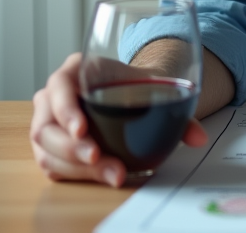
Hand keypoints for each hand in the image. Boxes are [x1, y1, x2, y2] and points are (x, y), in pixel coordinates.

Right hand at [29, 52, 207, 186]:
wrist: (135, 92)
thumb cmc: (137, 86)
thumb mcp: (156, 87)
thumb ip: (179, 110)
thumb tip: (199, 137)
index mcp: (76, 70)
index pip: (59, 86)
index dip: (65, 108)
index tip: (83, 128)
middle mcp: (55, 95)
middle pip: (47, 125)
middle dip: (71, 147)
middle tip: (98, 158)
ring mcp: (50, 122)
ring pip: (47, 149)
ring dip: (77, 166)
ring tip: (111, 172)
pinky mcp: (53, 145)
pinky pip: (54, 164)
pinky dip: (77, 173)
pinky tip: (102, 175)